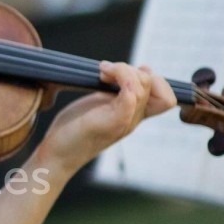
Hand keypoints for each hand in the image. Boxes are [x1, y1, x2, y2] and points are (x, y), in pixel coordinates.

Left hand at [40, 60, 175, 178]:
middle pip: (156, 85)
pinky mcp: (112, 122)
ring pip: (144, 85)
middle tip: (106, 71)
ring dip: (122, 69)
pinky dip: (120, 77)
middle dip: (132, 68)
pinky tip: (101, 75)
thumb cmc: (73, 129)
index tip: (124, 73)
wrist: (57, 155)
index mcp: (133, 115)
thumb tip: (131, 70)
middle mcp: (134, 119)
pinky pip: (131, 95)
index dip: (154, 79)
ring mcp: (125, 121)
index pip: (166, 97)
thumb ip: (117, 91)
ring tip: (101, 72)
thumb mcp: (100, 105)